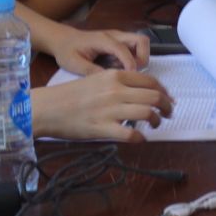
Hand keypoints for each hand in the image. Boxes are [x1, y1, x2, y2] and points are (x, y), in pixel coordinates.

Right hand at [34, 69, 173, 142]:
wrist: (48, 108)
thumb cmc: (71, 95)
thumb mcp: (96, 79)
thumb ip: (118, 83)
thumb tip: (140, 93)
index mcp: (114, 76)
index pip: (150, 81)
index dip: (164, 91)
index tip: (167, 99)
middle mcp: (115, 90)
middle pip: (153, 96)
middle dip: (166, 106)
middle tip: (168, 113)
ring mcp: (110, 110)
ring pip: (147, 113)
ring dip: (157, 121)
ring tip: (156, 125)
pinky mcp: (103, 128)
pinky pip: (131, 135)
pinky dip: (140, 139)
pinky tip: (140, 139)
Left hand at [43, 25, 149, 74]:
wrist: (62, 39)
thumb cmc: (67, 50)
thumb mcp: (75, 64)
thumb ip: (92, 72)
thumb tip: (110, 82)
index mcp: (103, 40)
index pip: (124, 49)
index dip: (130, 65)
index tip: (129, 79)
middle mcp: (114, 35)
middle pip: (141, 41)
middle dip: (143, 58)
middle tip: (132, 74)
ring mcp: (118, 37)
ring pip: (141, 43)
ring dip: (140, 59)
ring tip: (126, 72)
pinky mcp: (118, 42)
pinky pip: (134, 48)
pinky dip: (134, 59)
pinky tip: (120, 69)